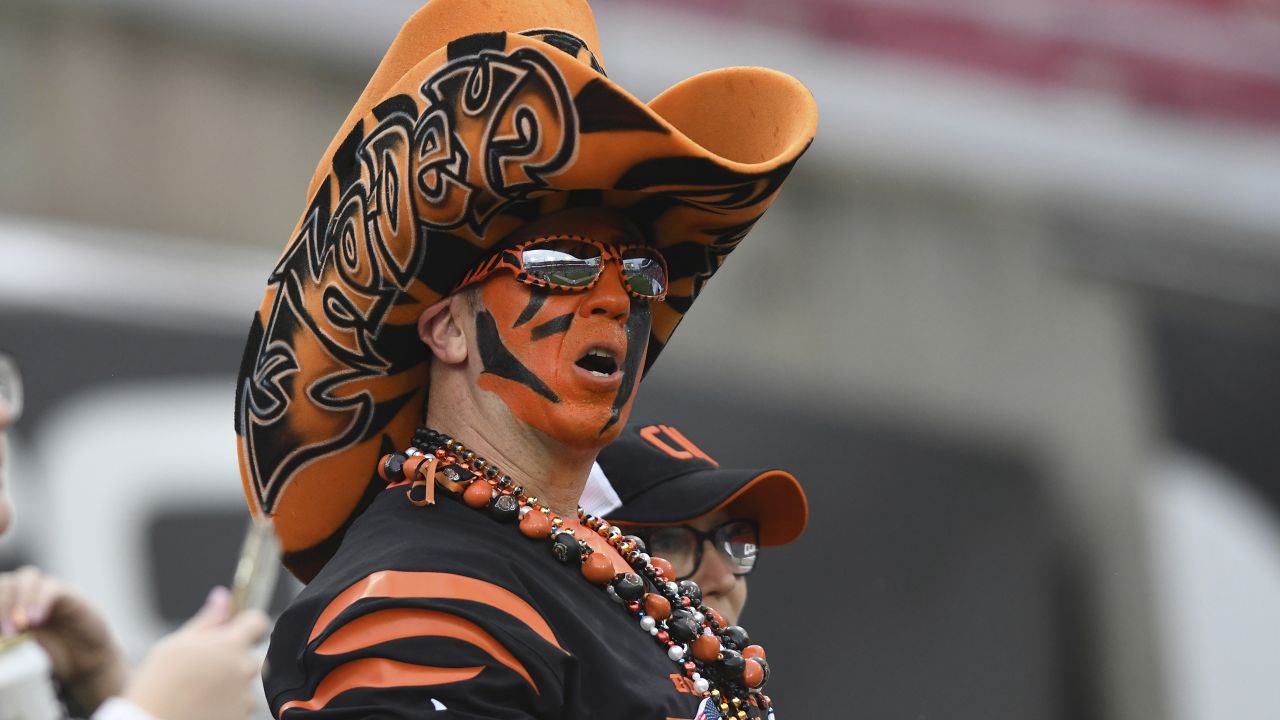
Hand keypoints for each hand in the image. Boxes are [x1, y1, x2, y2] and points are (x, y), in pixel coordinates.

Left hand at [0, 566, 128, 713]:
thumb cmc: (54, 651)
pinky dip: (40, 602)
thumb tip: (2, 633)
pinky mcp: (70, 594)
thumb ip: (8, 636)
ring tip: (20, 627)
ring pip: (27, 578)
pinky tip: (36, 620)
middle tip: (5, 633)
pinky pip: (51, 588)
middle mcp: (28, 591)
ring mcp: (49, 589)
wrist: (88, 656)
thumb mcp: (23, 646)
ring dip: (19, 601)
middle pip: (6, 582)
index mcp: (13, 602)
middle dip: (2, 605)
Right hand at [124, 586, 269, 719]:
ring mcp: (245, 696)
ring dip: (230, 683)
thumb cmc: (157, 687)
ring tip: (199, 691)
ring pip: (244, 682)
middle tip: (204, 668)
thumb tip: (223, 598)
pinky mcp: (243, 716)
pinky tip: (203, 706)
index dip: (246, 623)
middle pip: (250, 654)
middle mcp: (244, 669)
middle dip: (233, 658)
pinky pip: (241, 705)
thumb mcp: (175, 645)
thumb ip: (207, 621)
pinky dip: (227, 705)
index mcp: (230, 645)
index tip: (235, 629)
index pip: (257, 622)